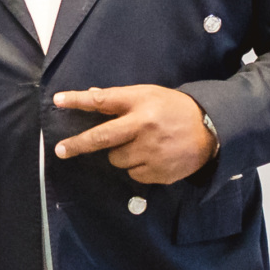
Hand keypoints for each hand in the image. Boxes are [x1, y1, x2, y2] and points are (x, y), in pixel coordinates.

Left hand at [52, 85, 217, 184]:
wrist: (211, 130)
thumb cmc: (174, 109)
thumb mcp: (150, 95)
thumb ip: (121, 99)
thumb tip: (93, 96)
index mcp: (142, 104)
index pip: (104, 101)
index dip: (79, 101)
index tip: (58, 101)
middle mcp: (144, 127)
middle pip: (102, 138)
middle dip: (78, 145)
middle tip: (61, 150)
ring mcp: (151, 152)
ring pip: (116, 159)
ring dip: (121, 154)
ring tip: (142, 145)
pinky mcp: (158, 172)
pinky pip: (133, 174)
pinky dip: (137, 167)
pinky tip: (153, 157)